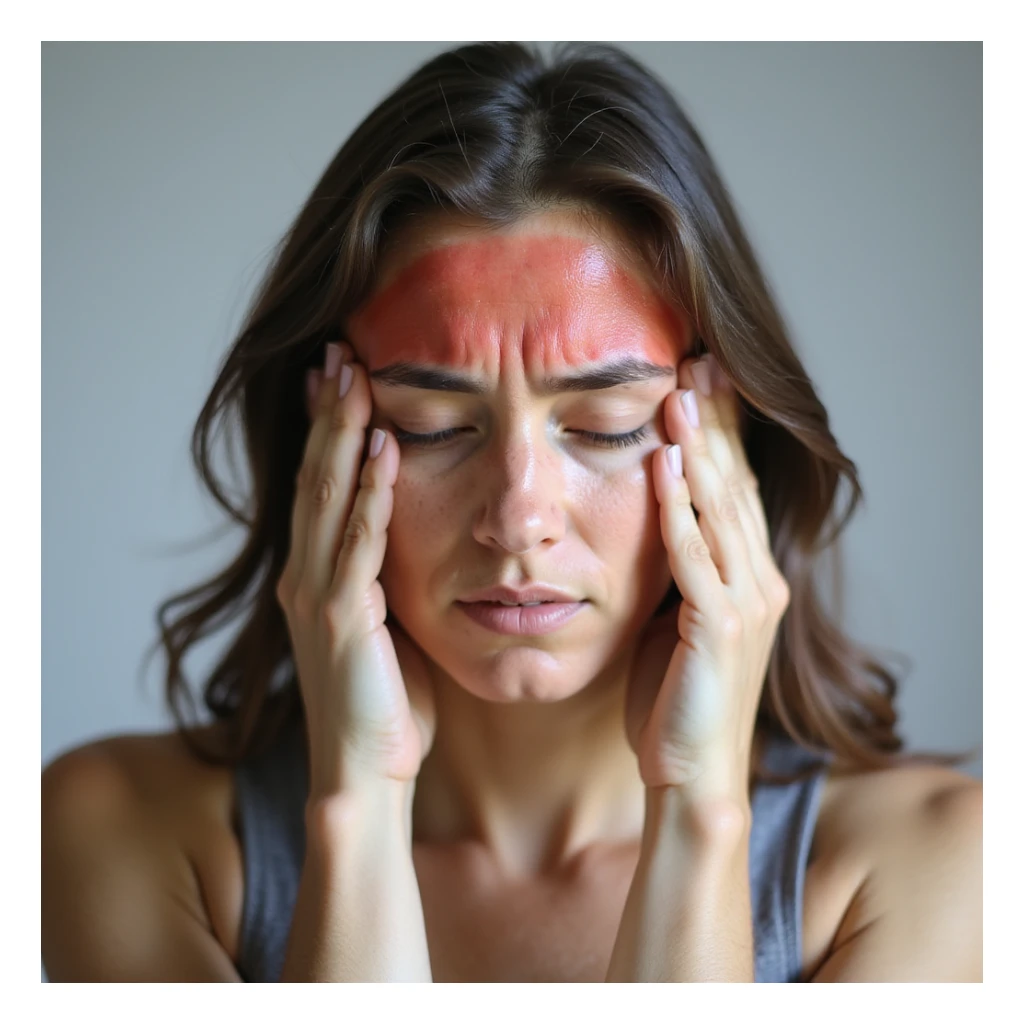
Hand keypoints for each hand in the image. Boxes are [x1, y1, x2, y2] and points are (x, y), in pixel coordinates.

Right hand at [275, 342, 436, 800]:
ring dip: (343, 436)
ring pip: (328, 499)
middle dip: (329, 414)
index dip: (329, 431)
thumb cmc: (388, 704)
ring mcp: (318, 597)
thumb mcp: (388, 625)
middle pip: (317, 478)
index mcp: (317, 576)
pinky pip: (360, 546)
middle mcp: (306, 577)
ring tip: (354, 378)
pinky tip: (385, 451)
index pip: (322, 487)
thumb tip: (420, 534)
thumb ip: (389, 576)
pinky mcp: (345, 620)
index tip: (342, 377)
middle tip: (338, 352)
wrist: (365, 774)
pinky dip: (371, 496)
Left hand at [624, 354, 789, 800]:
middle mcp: (760, 580)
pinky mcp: (720, 626)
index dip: (722, 433)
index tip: (701, 380)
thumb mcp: (676, 619)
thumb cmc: (674, 697)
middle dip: (716, 423)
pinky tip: (666, 465)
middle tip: (696, 362)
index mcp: (750, 576)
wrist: (689, 770)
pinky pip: (695, 555)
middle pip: (736, 485)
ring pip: (723, 510)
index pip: (737, 488)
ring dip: (701, 449)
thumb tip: (654, 516)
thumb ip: (678, 568)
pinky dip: (680, 508)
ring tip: (680, 394)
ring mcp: (747, 602)